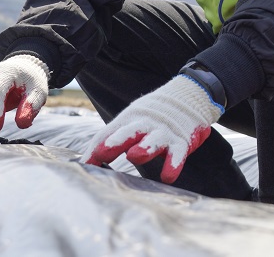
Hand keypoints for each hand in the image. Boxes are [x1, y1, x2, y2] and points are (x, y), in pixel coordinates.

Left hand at [83, 74, 223, 182]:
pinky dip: (173, 164)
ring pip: (153, 140)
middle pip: (129, 132)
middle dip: (116, 141)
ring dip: (144, 148)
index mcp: (129, 120)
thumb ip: (110, 142)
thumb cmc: (152, 118)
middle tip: (103, 152)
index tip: (85, 163)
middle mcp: (145, 125)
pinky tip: (168, 176)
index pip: (109, 133)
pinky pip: (177, 153)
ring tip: (134, 156)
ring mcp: (164, 133)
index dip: (97, 147)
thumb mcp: (131, 123)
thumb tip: (85, 163)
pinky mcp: (181, 141)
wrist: (189, 96)